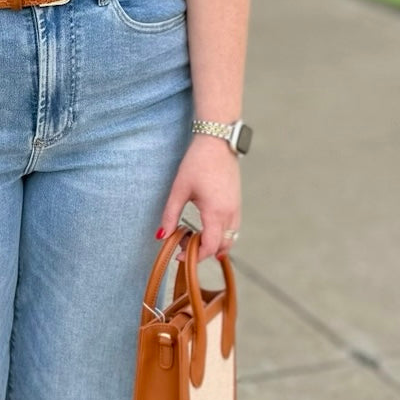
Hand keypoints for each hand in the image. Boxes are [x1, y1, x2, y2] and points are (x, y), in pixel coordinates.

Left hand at [156, 135, 240, 261]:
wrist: (218, 142)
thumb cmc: (197, 163)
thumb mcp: (179, 189)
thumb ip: (170, 215)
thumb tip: (161, 235)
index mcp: (215, 212)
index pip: (210, 247)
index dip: (195, 256)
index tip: (179, 256)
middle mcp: (230, 213)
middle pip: (222, 247)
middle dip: (204, 252)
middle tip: (185, 247)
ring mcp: (236, 208)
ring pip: (231, 239)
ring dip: (215, 244)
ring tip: (194, 238)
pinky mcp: (237, 203)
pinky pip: (233, 228)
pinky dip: (222, 235)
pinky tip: (207, 228)